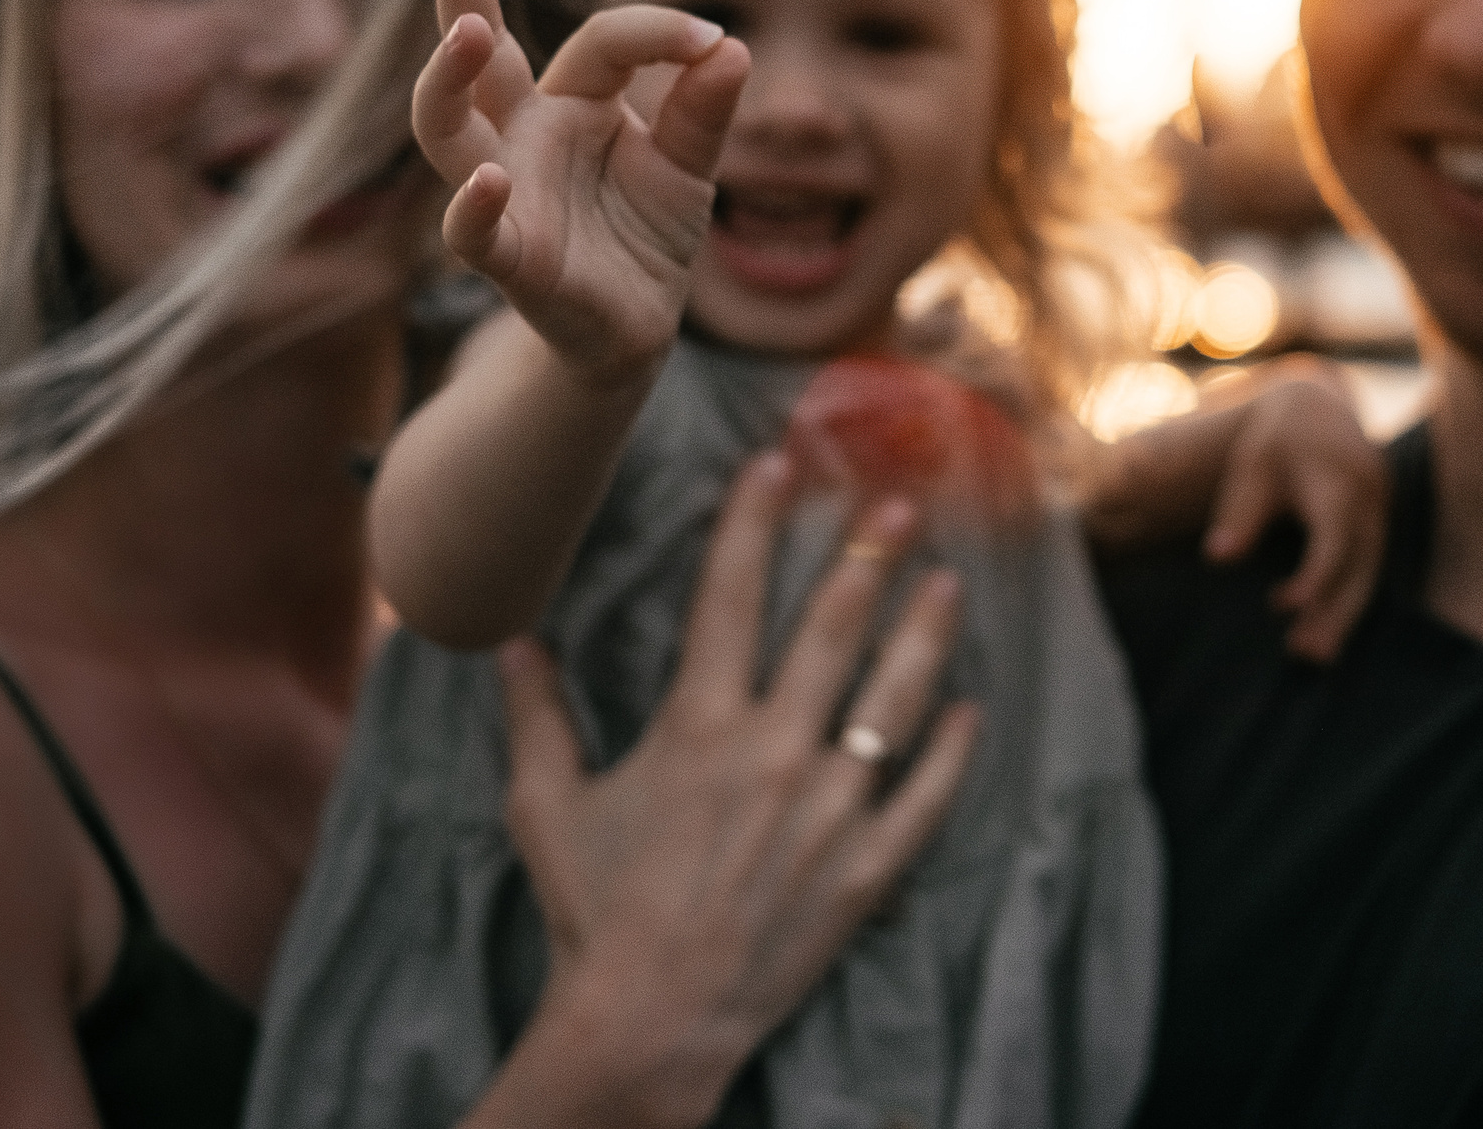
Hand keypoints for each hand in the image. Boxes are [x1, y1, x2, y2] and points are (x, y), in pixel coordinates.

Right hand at [412, 0, 749, 383]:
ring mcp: (505, 194)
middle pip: (474, 55)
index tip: (711, 41)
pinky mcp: (509, 258)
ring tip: (465, 32)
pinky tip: (488, 182)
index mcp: (568, 102)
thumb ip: (704, 111)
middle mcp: (522, 137)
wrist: (635, 330)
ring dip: (446, 80)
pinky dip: (474, 208)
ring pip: (447, 130)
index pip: (600, 43)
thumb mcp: (689, 166)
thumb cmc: (647, 235)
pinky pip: (473, 231)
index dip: (655, 32)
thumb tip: (731, 46)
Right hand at [492, 451, 979, 1127]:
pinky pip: (924, 799)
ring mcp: (826, 810)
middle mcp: (770, 752)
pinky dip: (951, 753)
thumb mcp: (547, 806)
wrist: (647, 1021)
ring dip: (924, 634)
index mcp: (696, 726)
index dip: (753, 520)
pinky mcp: (863, 869)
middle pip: (832, 630)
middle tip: (900, 504)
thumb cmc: (592, 911)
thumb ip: (536, 717)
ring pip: (893, 700)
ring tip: (951, 582)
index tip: (778, 462)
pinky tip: (971, 710)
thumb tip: (511, 644)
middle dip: (868, 557)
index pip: (729, 595)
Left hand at [1201, 359, 1387, 662]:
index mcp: (1338, 482)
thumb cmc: (1277, 441)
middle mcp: (1369, 501)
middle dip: (1333, 611)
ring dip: (1343, 616)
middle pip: (1358, 567)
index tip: (1279, 605)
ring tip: (1313, 656)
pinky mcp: (1377, 526)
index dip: (1313, 576)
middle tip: (1302, 653)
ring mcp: (1379, 514)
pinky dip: (1348, 601)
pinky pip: (1368, 570)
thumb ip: (1239, 512)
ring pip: (1368, 574)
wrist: (1319, 407)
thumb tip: (1218, 558)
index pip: (1332, 539)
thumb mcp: (1252, 467)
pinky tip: (1326, 634)